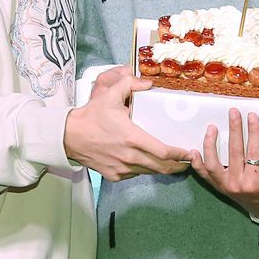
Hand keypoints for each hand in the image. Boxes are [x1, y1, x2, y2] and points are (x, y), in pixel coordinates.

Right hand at [65, 66, 190, 179]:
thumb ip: (129, 84)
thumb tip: (148, 82)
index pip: (163, 152)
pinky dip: (144, 169)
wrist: (69, 137)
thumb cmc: (91, 117)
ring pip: (150, 172)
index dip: (179, 155)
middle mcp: (130, 157)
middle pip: (162, 167)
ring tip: (172, 163)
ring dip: (162, 168)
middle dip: (177, 165)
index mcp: (132, 138)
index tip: (189, 152)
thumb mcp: (109, 95)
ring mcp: (122, 169)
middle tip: (187, 161)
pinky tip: (147, 162)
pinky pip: (136, 174)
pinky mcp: (115, 175)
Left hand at [189, 109, 258, 221]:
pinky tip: (194, 150)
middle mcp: (237, 185)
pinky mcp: (219, 187)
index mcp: (254, 183)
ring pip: (212, 164)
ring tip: (212, 128)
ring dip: (210, 144)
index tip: (252, 116)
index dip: (253, 132)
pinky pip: (204, 175)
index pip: (253, 152)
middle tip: (233, 113)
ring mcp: (225, 186)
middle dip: (234, 130)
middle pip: (233, 152)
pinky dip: (197, 164)